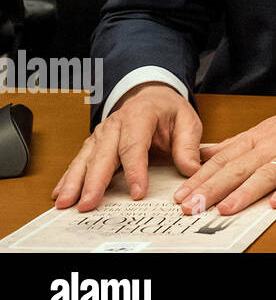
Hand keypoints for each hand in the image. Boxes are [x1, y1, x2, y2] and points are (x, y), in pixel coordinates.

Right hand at [52, 82, 201, 210]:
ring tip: (66, 203)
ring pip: (85, 158)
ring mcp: (101, 134)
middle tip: (88, 204)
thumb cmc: (169, 111)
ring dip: (74, 182)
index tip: (137, 193)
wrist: (152, 96)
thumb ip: (188, 146)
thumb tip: (191, 170)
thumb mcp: (188, 121)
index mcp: (140, 115)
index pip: (135, 145)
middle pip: (103, 154)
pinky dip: (68, 178)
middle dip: (95, 181)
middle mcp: (115, 124)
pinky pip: (79, 161)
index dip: (135, 170)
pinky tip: (60, 193)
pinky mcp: (93, 144)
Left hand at [172, 87, 275, 214]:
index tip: (180, 195)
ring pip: (266, 174)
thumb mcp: (264, 130)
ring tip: (226, 209)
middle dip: (212, 189)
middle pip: (238, 168)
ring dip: (245, 192)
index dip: (200, 178)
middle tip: (192, 206)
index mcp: (256, 139)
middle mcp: (271, 146)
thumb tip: (202, 155)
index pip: (222, 160)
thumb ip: (234, 145)